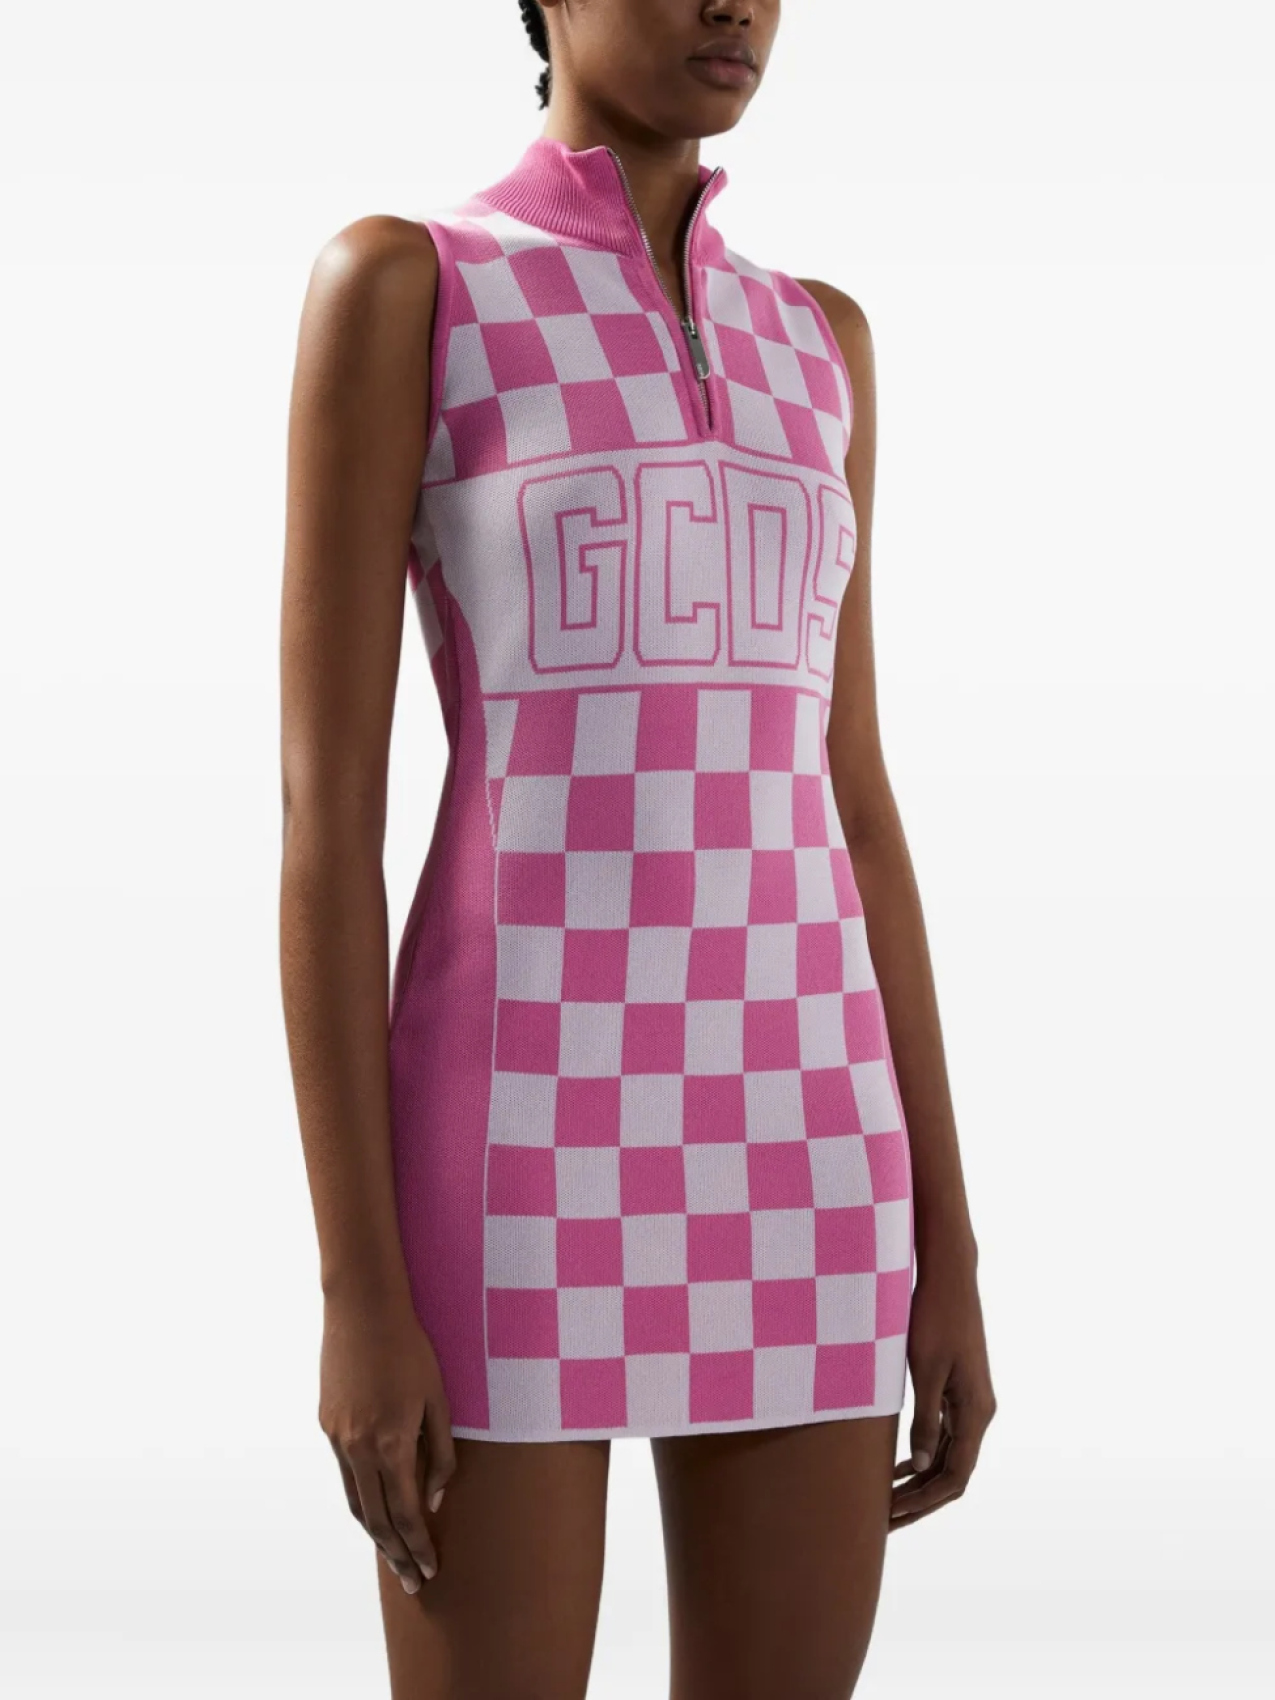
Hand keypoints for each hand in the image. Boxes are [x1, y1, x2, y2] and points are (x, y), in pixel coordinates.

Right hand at [318, 1290, 456, 1591]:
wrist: (362, 1308)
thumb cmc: (410, 1349)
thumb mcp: (438, 1399)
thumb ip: (440, 1453)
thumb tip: (436, 1499)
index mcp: (391, 1443)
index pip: (405, 1514)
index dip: (418, 1546)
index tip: (430, 1570)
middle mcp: (359, 1448)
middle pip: (377, 1520)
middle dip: (396, 1554)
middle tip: (412, 1582)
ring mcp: (338, 1437)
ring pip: (355, 1501)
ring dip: (375, 1534)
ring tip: (393, 1556)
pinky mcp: (327, 1423)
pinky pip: (345, 1473)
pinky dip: (361, 1499)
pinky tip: (374, 1508)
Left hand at [889, 1252, 995, 1529]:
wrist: (950, 1278)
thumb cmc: (934, 1319)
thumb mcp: (925, 1372)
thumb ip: (924, 1420)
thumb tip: (920, 1466)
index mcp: (975, 1412)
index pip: (955, 1476)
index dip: (926, 1500)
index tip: (895, 1514)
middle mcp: (979, 1413)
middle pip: (953, 1473)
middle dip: (921, 1500)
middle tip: (885, 1520)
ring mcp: (970, 1403)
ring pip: (948, 1457)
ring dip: (921, 1481)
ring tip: (887, 1501)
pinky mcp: (958, 1391)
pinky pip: (944, 1436)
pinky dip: (923, 1456)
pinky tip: (898, 1466)